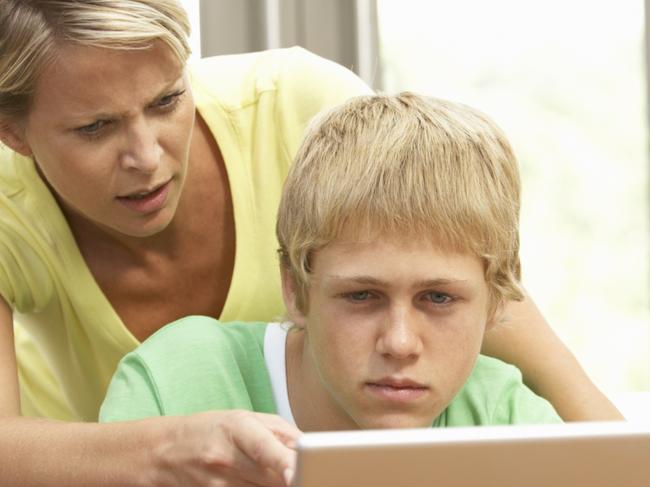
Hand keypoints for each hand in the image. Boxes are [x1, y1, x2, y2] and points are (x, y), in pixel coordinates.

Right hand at [155, 410, 300, 485]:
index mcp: (236, 428)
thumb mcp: (246, 418)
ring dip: (278, 485)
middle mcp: (227, 459)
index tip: (299, 471)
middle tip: (308, 473)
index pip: (264, 448)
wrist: (165, 451)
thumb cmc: (212, 429)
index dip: (285, 463)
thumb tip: (312, 451)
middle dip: (294, 477)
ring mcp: (219, 486)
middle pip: (273, 478)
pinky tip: (259, 483)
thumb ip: (282, 434)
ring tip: (279, 475)